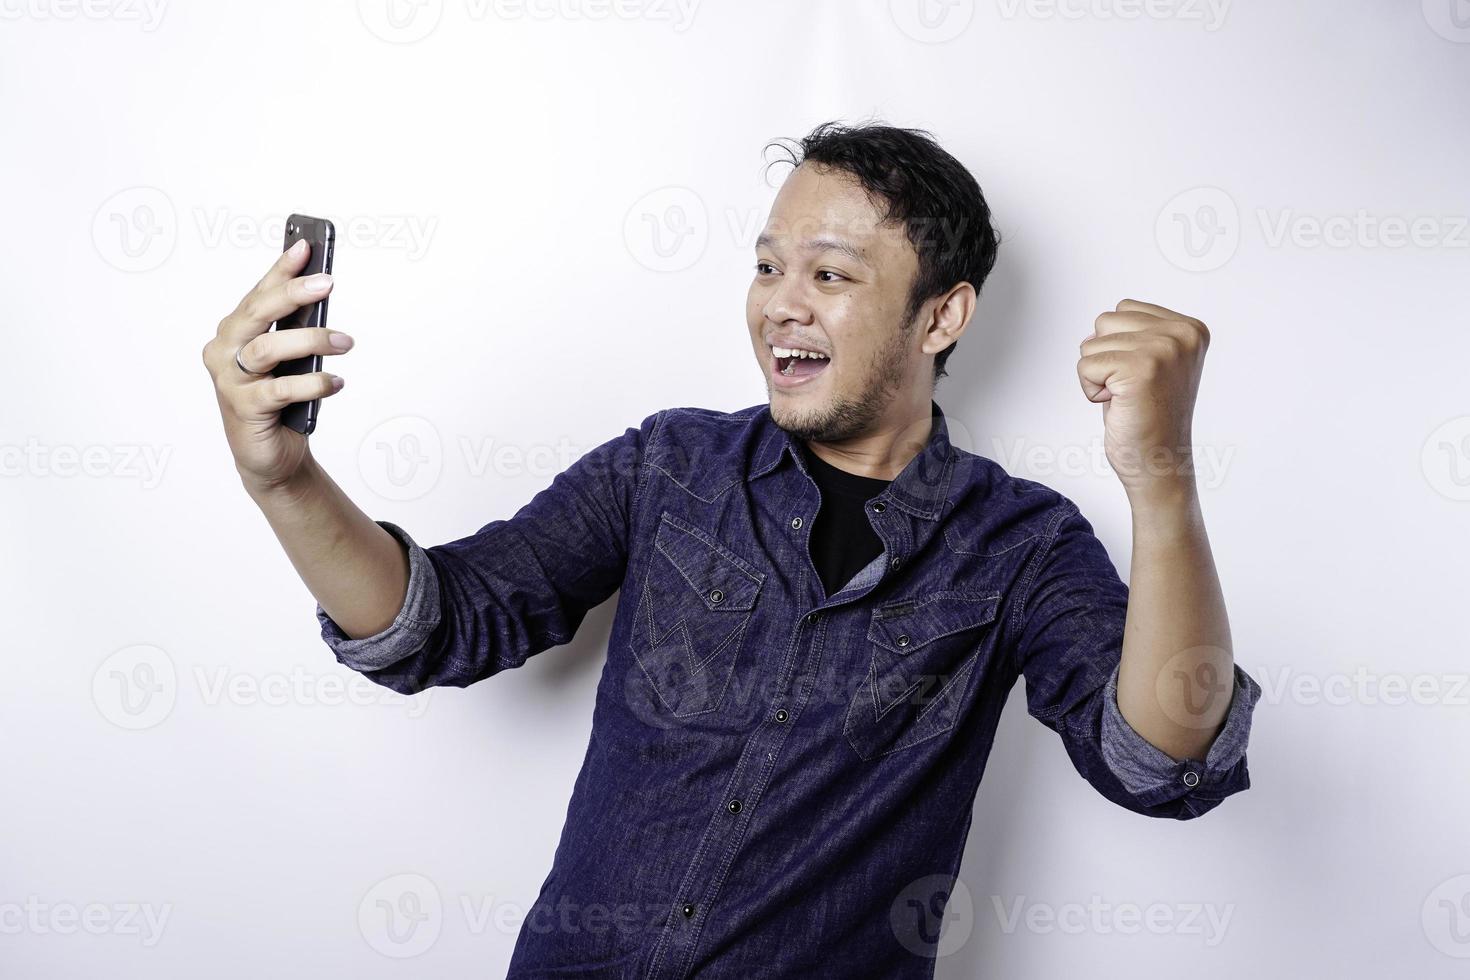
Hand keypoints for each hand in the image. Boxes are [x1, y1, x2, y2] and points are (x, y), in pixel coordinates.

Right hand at [201, 239, 351, 494]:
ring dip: (311, 341)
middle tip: (327, 283)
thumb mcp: (289, 360)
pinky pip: (280, 390)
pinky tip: (335, 381)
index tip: (305, 246)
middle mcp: (224, 350)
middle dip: (292, 293)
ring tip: (345, 342)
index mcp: (234, 331)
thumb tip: (321, 292)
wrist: (269, 454)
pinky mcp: (244, 409)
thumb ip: (295, 329)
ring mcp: (230, 380)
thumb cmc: (279, 400)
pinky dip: (312, 384)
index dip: (281, 269)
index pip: (259, 293)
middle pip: (257, 313)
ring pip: (268, 349)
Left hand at [1077, 299, 1209, 500]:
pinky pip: (1085, 366)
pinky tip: (1118, 405)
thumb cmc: (1151, 417)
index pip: (1124, 309)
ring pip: (1091, 344)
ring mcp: (1163, 349)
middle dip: (1106, 357)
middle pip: (1105, 322)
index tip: (1143, 376)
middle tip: (1132, 388)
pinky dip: (1091, 389)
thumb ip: (1135, 334)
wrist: (1160, 462)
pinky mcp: (1140, 369)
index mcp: (1190, 328)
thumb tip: (1095, 328)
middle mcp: (1182, 334)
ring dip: (1099, 374)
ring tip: (1126, 396)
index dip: (1120, 345)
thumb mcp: (1152, 362)